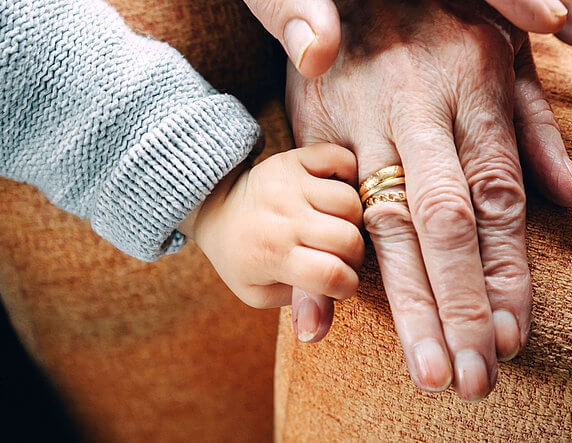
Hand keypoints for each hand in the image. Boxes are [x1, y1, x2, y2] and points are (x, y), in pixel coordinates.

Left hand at [179, 143, 363, 337]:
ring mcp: (288, 183)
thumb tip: (318, 332)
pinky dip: (349, 174)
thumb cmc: (243, 257)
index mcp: (272, 254)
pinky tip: (335, 192)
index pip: (330, 275)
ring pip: (351, 201)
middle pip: (348, 239)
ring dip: (354, 219)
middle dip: (354, 255)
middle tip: (340, 256)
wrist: (217, 208)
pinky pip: (342, 160)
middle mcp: (281, 216)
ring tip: (338, 226)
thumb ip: (296, 307)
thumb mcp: (260, 292)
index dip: (347, 285)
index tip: (339, 283)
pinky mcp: (294, 158)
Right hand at [285, 0, 571, 400]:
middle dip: (458, 306)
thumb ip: (533, 128)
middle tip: (470, 378)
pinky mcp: (317, 130)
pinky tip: (322, 323)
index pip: (498, 200)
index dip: (505, 273)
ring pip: (385, 225)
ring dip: (407, 303)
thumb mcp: (501, 55)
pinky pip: (320, 208)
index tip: (508, 336)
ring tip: (427, 368)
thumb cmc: (440, 19)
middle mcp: (421, 112)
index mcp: (475, 93)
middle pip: (443, 224)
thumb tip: (569, 196)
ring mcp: (363, 122)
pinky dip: (318, 263)